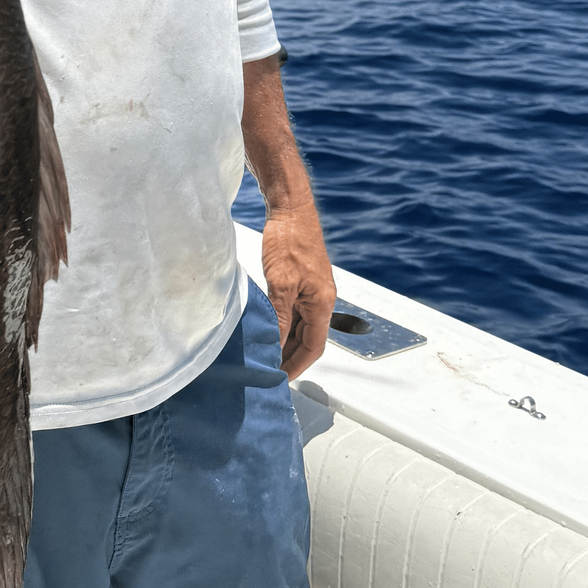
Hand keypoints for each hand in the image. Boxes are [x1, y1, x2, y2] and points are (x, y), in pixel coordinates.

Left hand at [261, 201, 334, 379]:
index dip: (297, 366)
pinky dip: (282, 324)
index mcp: (323, 303)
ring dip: (285, 342)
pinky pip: (295, 311)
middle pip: (309, 339)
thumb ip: (280, 317)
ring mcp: (313, 290)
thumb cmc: (289, 239)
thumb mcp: (280, 284)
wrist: (290, 208)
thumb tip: (275, 345)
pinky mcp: (303, 281)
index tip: (281, 379)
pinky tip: (267, 328)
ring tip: (265, 355)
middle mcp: (322, 300)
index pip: (314, 347)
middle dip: (290, 358)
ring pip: (301, 326)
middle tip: (269, 372)